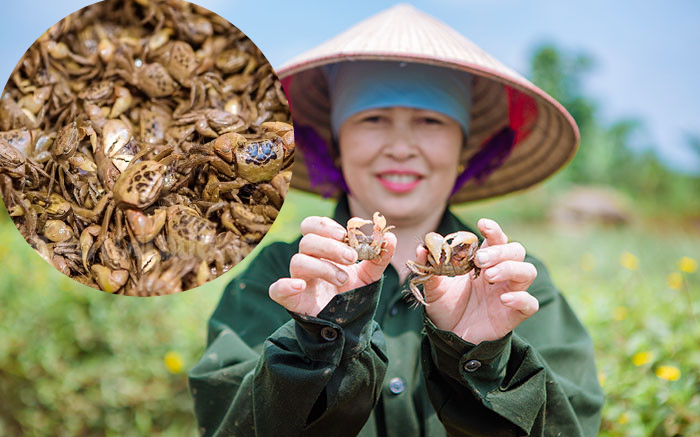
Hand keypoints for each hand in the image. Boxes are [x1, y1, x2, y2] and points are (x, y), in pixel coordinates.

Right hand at [269, 216, 396, 316]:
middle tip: (351, 257)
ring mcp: (298, 279)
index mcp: (322, 250)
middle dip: (330, 246)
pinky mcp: (292, 300)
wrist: (347, 325)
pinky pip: (276, 289)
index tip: (345, 234)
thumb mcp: (369, 275)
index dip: (326, 226)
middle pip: (307, 241)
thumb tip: (390, 237)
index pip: (312, 226)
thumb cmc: (352, 293)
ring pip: (297, 261)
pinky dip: (285, 285)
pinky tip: (300, 286)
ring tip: (343, 279)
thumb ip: (379, 257)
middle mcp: (308, 261)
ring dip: (322, 267)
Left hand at [420, 219, 537, 343]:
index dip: (494, 230)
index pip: (497, 239)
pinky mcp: (513, 314)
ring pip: (528, 271)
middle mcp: (500, 274)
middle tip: (480, 260)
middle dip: (500, 251)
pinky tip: (503, 299)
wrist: (449, 337)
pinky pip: (530, 303)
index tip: (483, 225)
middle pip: (516, 251)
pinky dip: (521, 298)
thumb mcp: (433, 288)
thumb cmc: (445, 307)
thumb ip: (430, 268)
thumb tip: (422, 249)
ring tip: (488, 276)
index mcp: (484, 262)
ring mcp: (509, 292)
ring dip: (510, 269)